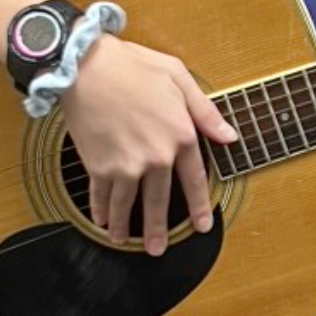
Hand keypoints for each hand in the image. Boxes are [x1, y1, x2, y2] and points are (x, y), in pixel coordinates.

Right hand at [58, 36, 237, 255]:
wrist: (86, 66)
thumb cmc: (133, 66)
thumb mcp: (179, 78)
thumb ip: (205, 111)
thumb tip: (229, 136)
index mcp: (180, 135)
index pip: (195, 180)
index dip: (199, 206)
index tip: (202, 225)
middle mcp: (156, 156)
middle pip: (159, 202)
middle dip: (158, 229)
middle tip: (158, 249)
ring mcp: (126, 165)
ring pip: (128, 205)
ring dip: (126, 227)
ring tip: (125, 242)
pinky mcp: (99, 165)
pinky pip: (101, 195)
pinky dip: (101, 211)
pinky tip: (103, 221)